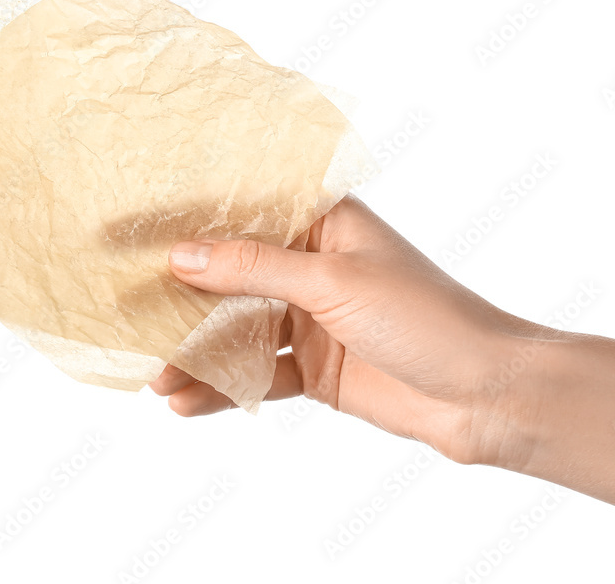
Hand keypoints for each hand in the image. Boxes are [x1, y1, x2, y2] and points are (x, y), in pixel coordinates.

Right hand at [150, 195, 531, 466]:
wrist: (487, 395)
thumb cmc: (427, 317)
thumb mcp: (334, 282)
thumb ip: (256, 269)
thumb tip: (182, 256)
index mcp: (324, 223)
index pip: (244, 212)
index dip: (189, 220)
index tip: (130, 229)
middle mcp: (314, 266)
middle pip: (232, 275)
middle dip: (182, 298)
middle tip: (128, 314)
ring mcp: (314, 319)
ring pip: (239, 330)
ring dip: (197, 351)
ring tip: (153, 375)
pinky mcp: (317, 369)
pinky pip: (258, 375)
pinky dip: (224, 388)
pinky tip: (187, 402)